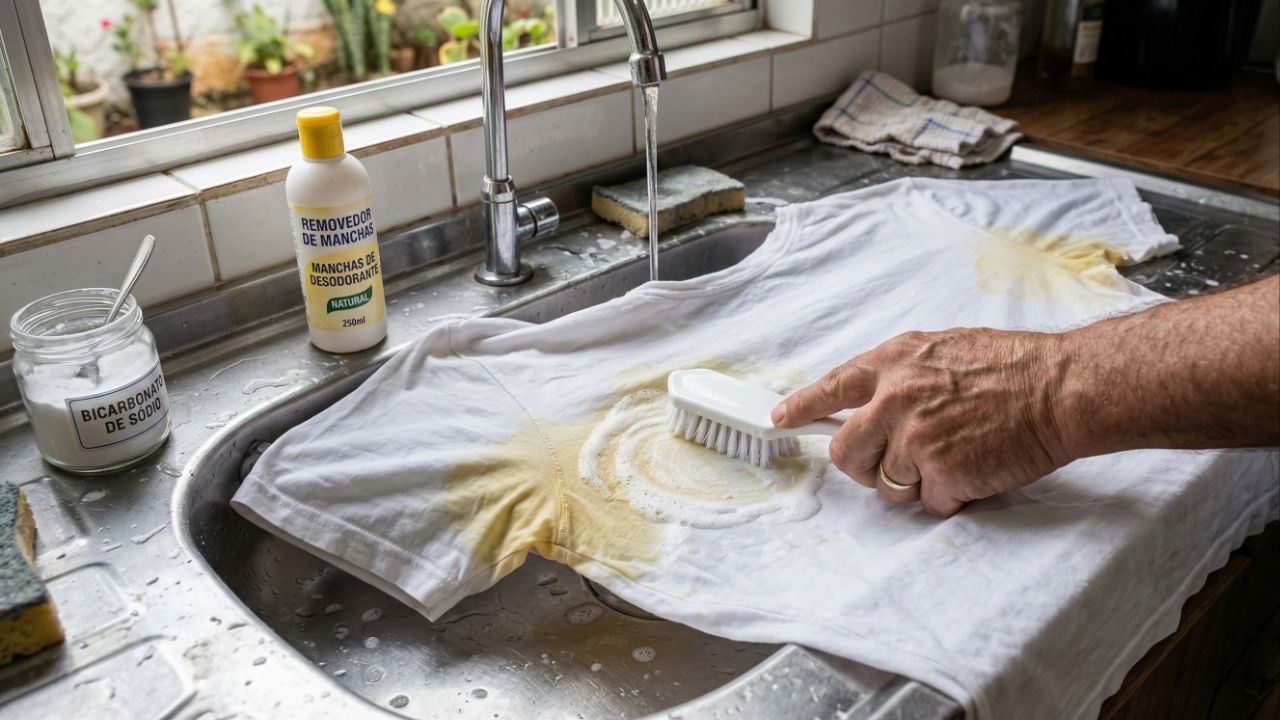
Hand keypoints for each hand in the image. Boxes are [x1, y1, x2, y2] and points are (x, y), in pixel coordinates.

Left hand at [772, 329, 1074, 516]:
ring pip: (884, 484)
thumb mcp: (944, 350)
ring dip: (914, 483)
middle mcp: (895, 398)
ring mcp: (915, 437)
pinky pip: (929, 502)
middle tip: (890, 463)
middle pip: (843, 451)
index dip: (801, 407)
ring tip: (953, 458)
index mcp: (894, 362)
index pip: (831, 387)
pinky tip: (976, 470)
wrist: (1062, 387)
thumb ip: (902, 375)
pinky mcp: (941, 472)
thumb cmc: (1014, 367)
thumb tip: (873, 400)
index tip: (780, 420)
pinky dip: (951, 496)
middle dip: (861, 465)